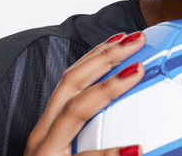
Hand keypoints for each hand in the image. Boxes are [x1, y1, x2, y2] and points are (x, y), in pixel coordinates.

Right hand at [24, 32, 146, 155]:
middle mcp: (43, 134)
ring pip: (75, 110)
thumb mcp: (67, 154)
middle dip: (105, 57)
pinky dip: (110, 154)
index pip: (71, 80)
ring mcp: (46, 152)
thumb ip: (92, 139)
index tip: (123, 37)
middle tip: (137, 40)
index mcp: (49, 127)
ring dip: (108, 87)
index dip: (96, 56)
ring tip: (137, 72)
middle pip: (72, 82)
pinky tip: (135, 148)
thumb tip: (138, 134)